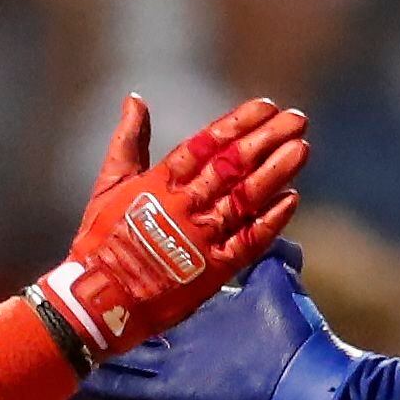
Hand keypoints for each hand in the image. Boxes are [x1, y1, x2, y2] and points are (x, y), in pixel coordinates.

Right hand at [34, 94, 305, 364]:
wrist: (98, 299)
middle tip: (297, 119)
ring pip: (245, 198)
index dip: (238, 123)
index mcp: (160, 181)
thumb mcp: (109, 183)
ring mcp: (200, 237)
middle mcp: (184, 204)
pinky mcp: (211, 270)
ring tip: (301, 148)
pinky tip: (291, 198)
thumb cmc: (100, 240)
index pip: (207, 144)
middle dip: (267, 140)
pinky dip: (270, 220)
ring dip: (276, 172)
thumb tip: (135, 100)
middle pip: (233, 166)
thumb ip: (128, 140)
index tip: (266, 106)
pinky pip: (248, 241)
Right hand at [86, 238, 361, 399]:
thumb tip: (275, 213)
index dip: (141, 279)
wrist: (306, 379)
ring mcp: (180, 368)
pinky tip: (81, 379)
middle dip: (111, 312)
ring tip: (63, 337)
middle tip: (75, 299)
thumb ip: (269, 249)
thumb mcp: (276, 278)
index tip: (112, 264)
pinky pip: (135, 390)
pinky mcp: (177, 392)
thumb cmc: (295, 331)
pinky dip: (109, 385)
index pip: (165, 293)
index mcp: (205, 312)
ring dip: (100, 348)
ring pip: (129, 355)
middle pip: (140, 324)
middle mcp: (188, 341)